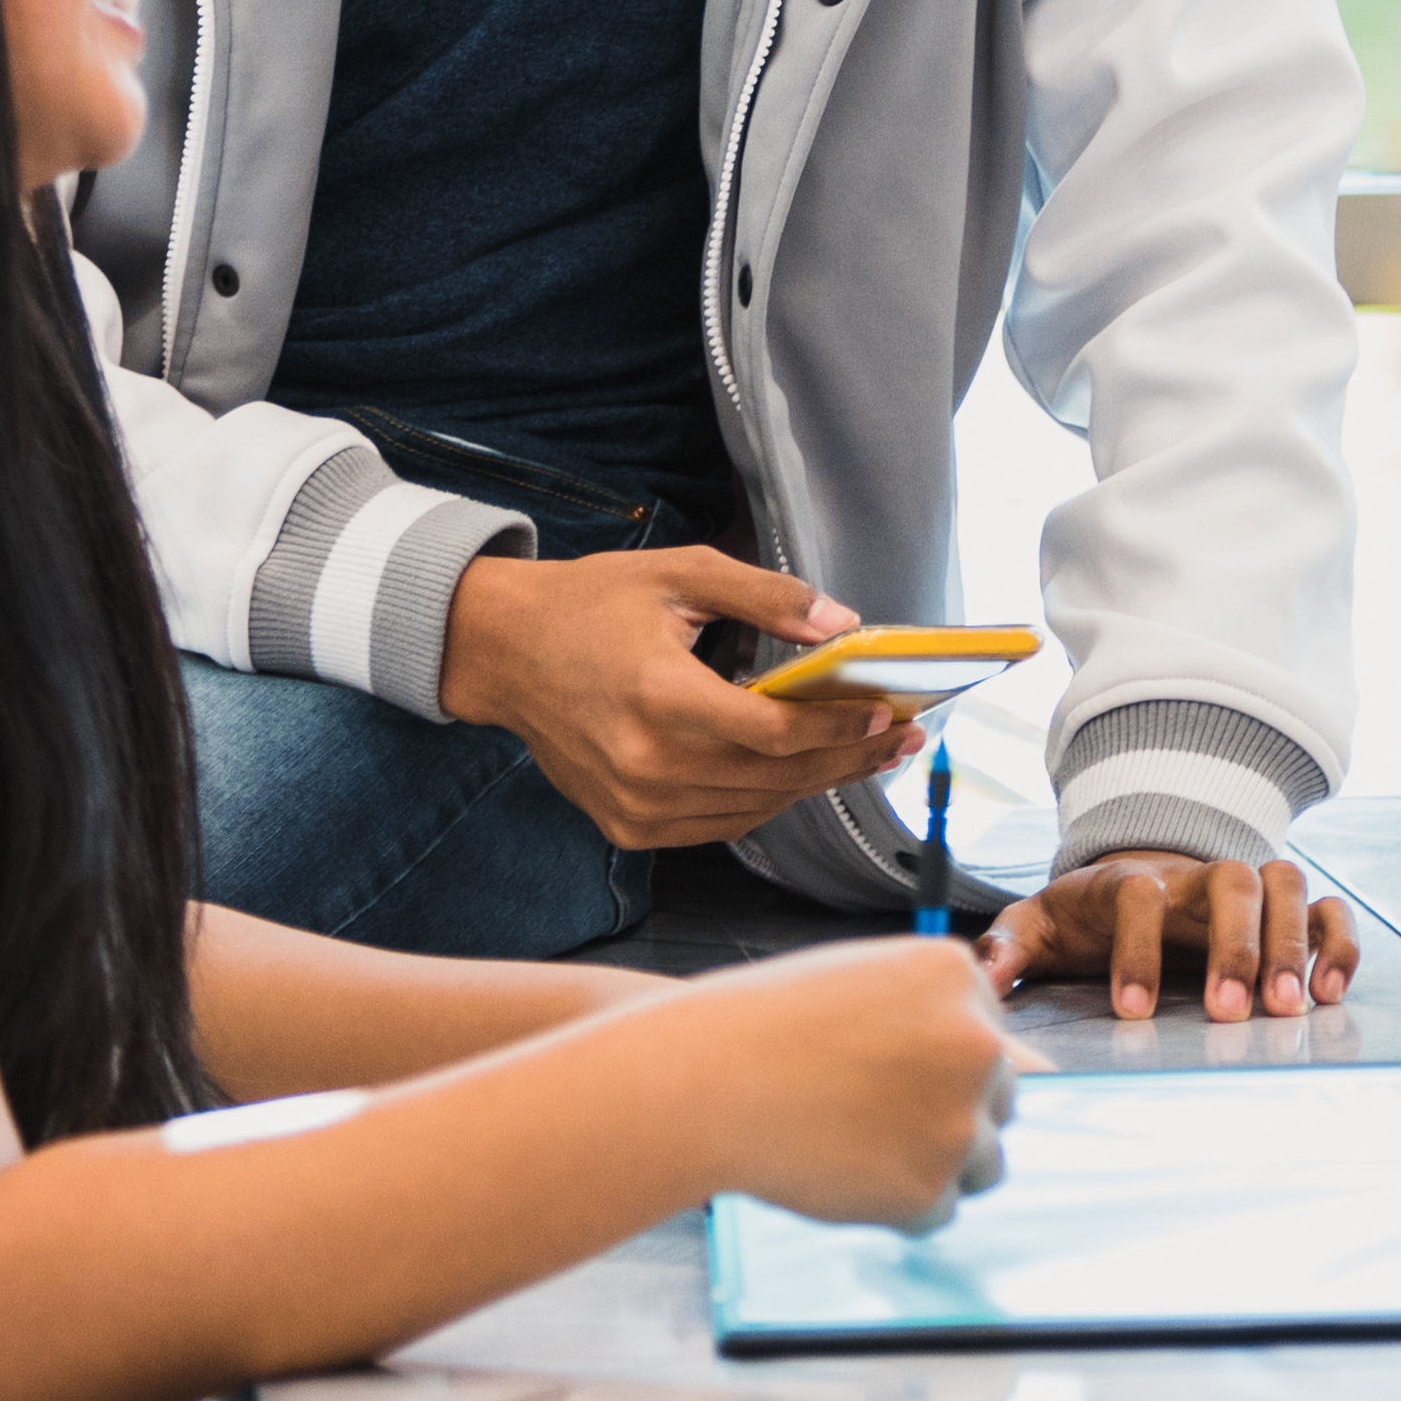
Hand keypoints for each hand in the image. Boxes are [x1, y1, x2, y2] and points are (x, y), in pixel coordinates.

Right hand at [438, 548, 908, 844]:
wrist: (502, 651)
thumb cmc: (590, 604)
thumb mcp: (681, 574)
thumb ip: (767, 596)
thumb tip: (843, 624)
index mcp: (660, 698)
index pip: (775, 732)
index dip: (839, 728)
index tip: (887, 712)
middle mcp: (646, 765)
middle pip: (775, 778)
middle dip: (847, 758)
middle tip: (897, 739)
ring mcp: (633, 805)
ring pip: (753, 809)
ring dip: (812, 784)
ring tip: (860, 755)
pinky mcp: (625, 826)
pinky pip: (718, 825)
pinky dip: (762, 802)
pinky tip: (796, 774)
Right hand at [672, 933, 1018, 1223]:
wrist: (703, 1081)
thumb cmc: (767, 1027)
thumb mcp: (863, 984)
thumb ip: (933, 1012)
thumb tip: (1025, 1069)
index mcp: (959, 976)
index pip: (994, 1040)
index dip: (934, 1065)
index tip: (884, 1071)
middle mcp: (977, 1042)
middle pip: (999, 1100)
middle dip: (946, 1115)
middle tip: (866, 1114)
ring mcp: (960, 1118)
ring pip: (983, 1161)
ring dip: (931, 1163)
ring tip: (853, 1143)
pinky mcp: (932, 1186)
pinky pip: (938, 1210)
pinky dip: (897, 1205)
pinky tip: (841, 1172)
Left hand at [984, 852, 1366, 1023]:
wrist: (1133, 881)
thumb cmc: (1085, 916)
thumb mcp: (1036, 926)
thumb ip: (1009, 947)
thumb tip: (983, 976)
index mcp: (1128, 880)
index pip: (1137, 894)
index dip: (1137, 950)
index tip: (1133, 1012)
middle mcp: (1193, 877)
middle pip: (1229, 881)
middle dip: (1235, 947)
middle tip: (1230, 1013)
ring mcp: (1243, 889)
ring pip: (1283, 885)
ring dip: (1290, 945)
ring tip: (1287, 1009)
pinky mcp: (1281, 912)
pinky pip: (1325, 909)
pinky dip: (1336, 943)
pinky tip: (1329, 993)